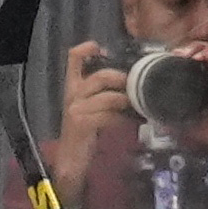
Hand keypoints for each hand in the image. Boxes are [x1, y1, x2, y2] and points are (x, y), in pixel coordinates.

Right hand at [48, 39, 132, 196]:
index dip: (87, 49)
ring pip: (107, 97)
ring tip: (137, 106)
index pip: (73, 58)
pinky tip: (130, 122)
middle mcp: (72, 95)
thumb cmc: (86, 130)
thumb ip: (106, 93)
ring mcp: (76, 110)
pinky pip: (107, 116)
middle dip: (122, 79)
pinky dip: (122, 119)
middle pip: (100, 76)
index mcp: (74, 87)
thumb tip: (131, 83)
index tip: (103, 50)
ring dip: (126, 101)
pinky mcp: (82, 124)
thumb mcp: (93, 107)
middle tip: (136, 86)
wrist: (70, 159)